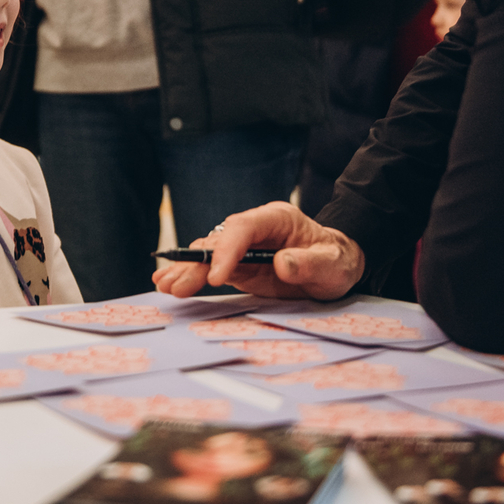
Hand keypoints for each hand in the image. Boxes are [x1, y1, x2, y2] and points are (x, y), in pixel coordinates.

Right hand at [151, 202, 364, 301]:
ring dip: (187, 269)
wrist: (337, 265)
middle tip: (176, 283)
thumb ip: (309, 263)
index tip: (216, 278)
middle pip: (219, 240)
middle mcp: (255, 229)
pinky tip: (172, 282)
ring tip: (165, 284)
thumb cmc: (336, 260)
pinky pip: (211, 267)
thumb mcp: (333, 264)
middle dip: (196, 262)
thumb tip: (282, 263)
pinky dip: (192, 275)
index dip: (226, 251)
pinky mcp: (240, 264)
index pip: (243, 228)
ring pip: (209, 253)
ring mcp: (244, 246)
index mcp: (276, 218)